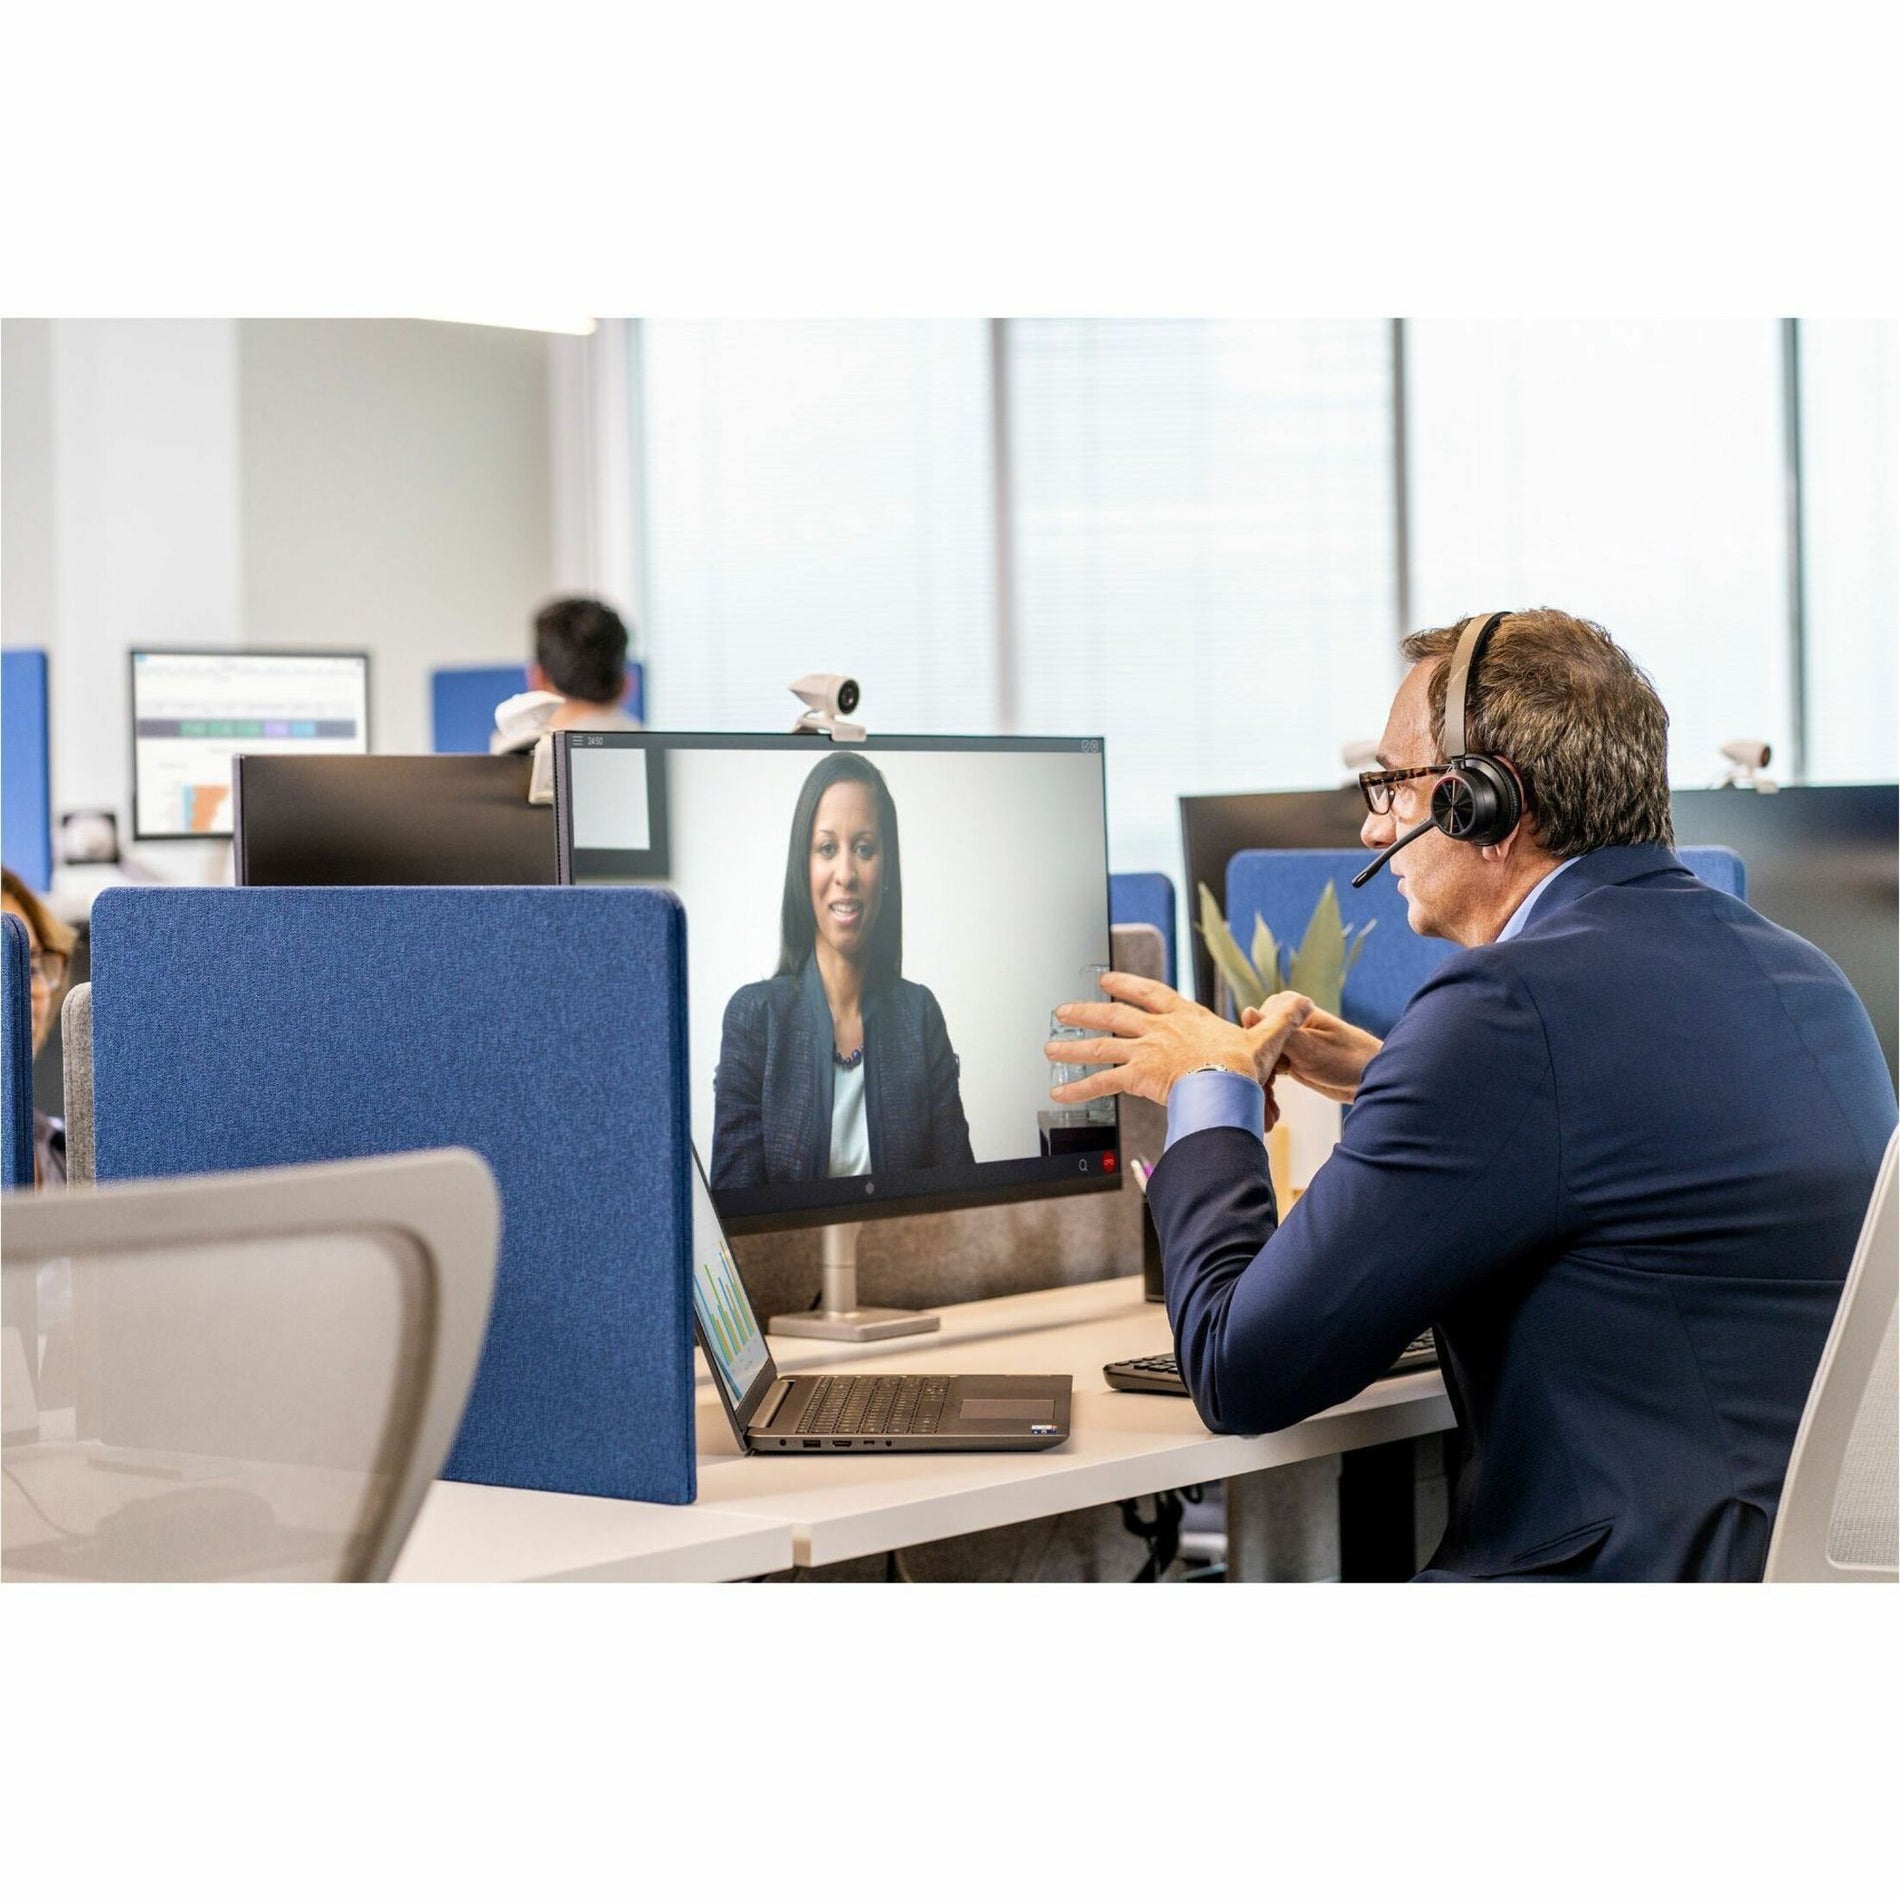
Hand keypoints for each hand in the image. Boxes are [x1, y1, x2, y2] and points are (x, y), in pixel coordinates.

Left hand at [1047, 972, 1313, 1107]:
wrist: (1229, 1085)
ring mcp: (1144, 1050)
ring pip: (1099, 1046)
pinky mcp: (1136, 1076)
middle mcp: (1158, 1029)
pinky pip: (1100, 1083)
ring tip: (1049, 1047)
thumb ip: (1280, 1019)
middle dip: (1086, 1012)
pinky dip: (1077, 1088)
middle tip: (1061, 1010)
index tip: (1107, 979)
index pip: (1150, 993)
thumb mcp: (1266, 1038)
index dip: (1127, 984)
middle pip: (1113, 1016)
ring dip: (1071, 1047)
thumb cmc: (1245, 1065)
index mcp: (1184, 1016)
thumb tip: (1301, 1002)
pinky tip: (1057, 1094)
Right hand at [1242, 1000, 1381, 1102]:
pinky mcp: (1286, 1058)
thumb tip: (1245, 1011)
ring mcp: (1283, 1039)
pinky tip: (1273, 1102)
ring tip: (1272, 1102)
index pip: (1253, 1026)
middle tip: (1272, 1091)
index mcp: (1288, 1004)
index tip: (1272, 1069)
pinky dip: (1268, 1086)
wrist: (1372, 1080)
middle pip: (1252, 1043)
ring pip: (1257, 1059)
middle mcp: (1282, 1019)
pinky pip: (1266, 1070)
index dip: (1258, 1050)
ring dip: (1262, 1080)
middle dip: (1258, 1068)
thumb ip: (1278, 1032)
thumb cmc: (1349, 1059)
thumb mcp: (1310, 1048)